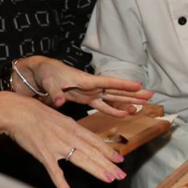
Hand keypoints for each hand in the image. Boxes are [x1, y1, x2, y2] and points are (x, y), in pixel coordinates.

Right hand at [0, 92, 126, 187]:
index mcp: (74, 127)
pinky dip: (61, 183)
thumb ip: (71, 129)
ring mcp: (58, 146)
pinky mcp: (44, 154)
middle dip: (109, 164)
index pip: (96, 141)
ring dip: (97, 170)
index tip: (120, 159)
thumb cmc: (36, 113)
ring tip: (109, 179)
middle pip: (93, 152)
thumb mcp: (60, 119)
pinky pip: (55, 172)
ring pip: (82, 160)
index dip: (109, 151)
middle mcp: (70, 137)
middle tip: (121, 174)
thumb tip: (81, 137)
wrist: (17, 112)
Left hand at [19, 56, 153, 116]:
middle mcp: (92, 87)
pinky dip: (113, 110)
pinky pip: (102, 106)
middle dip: (133, 94)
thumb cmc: (45, 73)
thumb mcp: (49, 82)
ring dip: (127, 102)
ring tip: (142, 106)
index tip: (139, 86)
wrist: (37, 74)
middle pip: (116, 91)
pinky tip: (124, 114)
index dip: (124, 85)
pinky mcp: (84, 99)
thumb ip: (55, 92)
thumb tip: (59, 102)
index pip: (109, 83)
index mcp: (86, 80)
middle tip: (150, 96)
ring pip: (113, 98)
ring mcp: (90, 93)